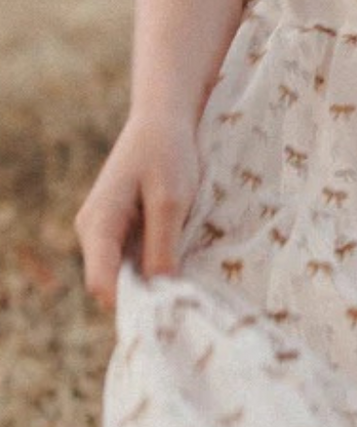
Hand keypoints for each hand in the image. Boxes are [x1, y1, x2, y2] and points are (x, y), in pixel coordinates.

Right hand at [73, 115, 200, 311]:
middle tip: (187, 296)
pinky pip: (136, 253)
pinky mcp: (123, 224)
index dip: (132, 301)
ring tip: (191, 275)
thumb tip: (160, 291)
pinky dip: (158, 257)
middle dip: (146, 291)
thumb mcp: (171, 200)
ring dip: (155, 274)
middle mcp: (94, 231)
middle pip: (114, 281)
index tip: (168, 308)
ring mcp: (107, 228)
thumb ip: (162, 246)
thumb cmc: (168, 153)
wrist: (164, 117)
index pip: (102, 283)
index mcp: (98, 225)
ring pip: (128, 269)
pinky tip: (186, 254)